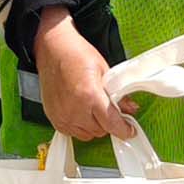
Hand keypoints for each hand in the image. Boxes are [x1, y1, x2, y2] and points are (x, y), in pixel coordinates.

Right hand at [35, 13, 131, 147]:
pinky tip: (81, 111)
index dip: (123, 130)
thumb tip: (130, 109)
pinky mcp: (53, 118)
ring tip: (93, 108)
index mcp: (89, 95)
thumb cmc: (76, 55)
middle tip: (108, 108)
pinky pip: (72, 133)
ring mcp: (62, 115)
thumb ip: (118, 94)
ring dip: (94, 126)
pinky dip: (80, 126)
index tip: (129, 131)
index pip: (112, 124)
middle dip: (108, 122)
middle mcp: (74, 109)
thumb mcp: (104, 70)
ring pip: (87, 134)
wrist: (53, 49)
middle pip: (101, 130)